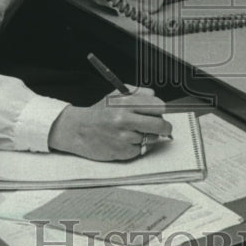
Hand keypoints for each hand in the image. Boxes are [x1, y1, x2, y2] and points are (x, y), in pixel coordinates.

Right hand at [47, 87, 171, 160]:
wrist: (79, 130)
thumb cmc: (99, 112)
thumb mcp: (116, 95)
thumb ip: (138, 93)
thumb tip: (155, 97)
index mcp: (125, 103)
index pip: (157, 106)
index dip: (162, 110)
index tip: (162, 112)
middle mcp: (124, 120)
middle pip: (159, 125)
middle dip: (165, 127)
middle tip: (165, 127)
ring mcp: (123, 137)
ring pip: (152, 138)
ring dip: (149, 136)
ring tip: (137, 131)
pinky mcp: (122, 152)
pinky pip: (141, 149)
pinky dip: (138, 146)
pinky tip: (128, 140)